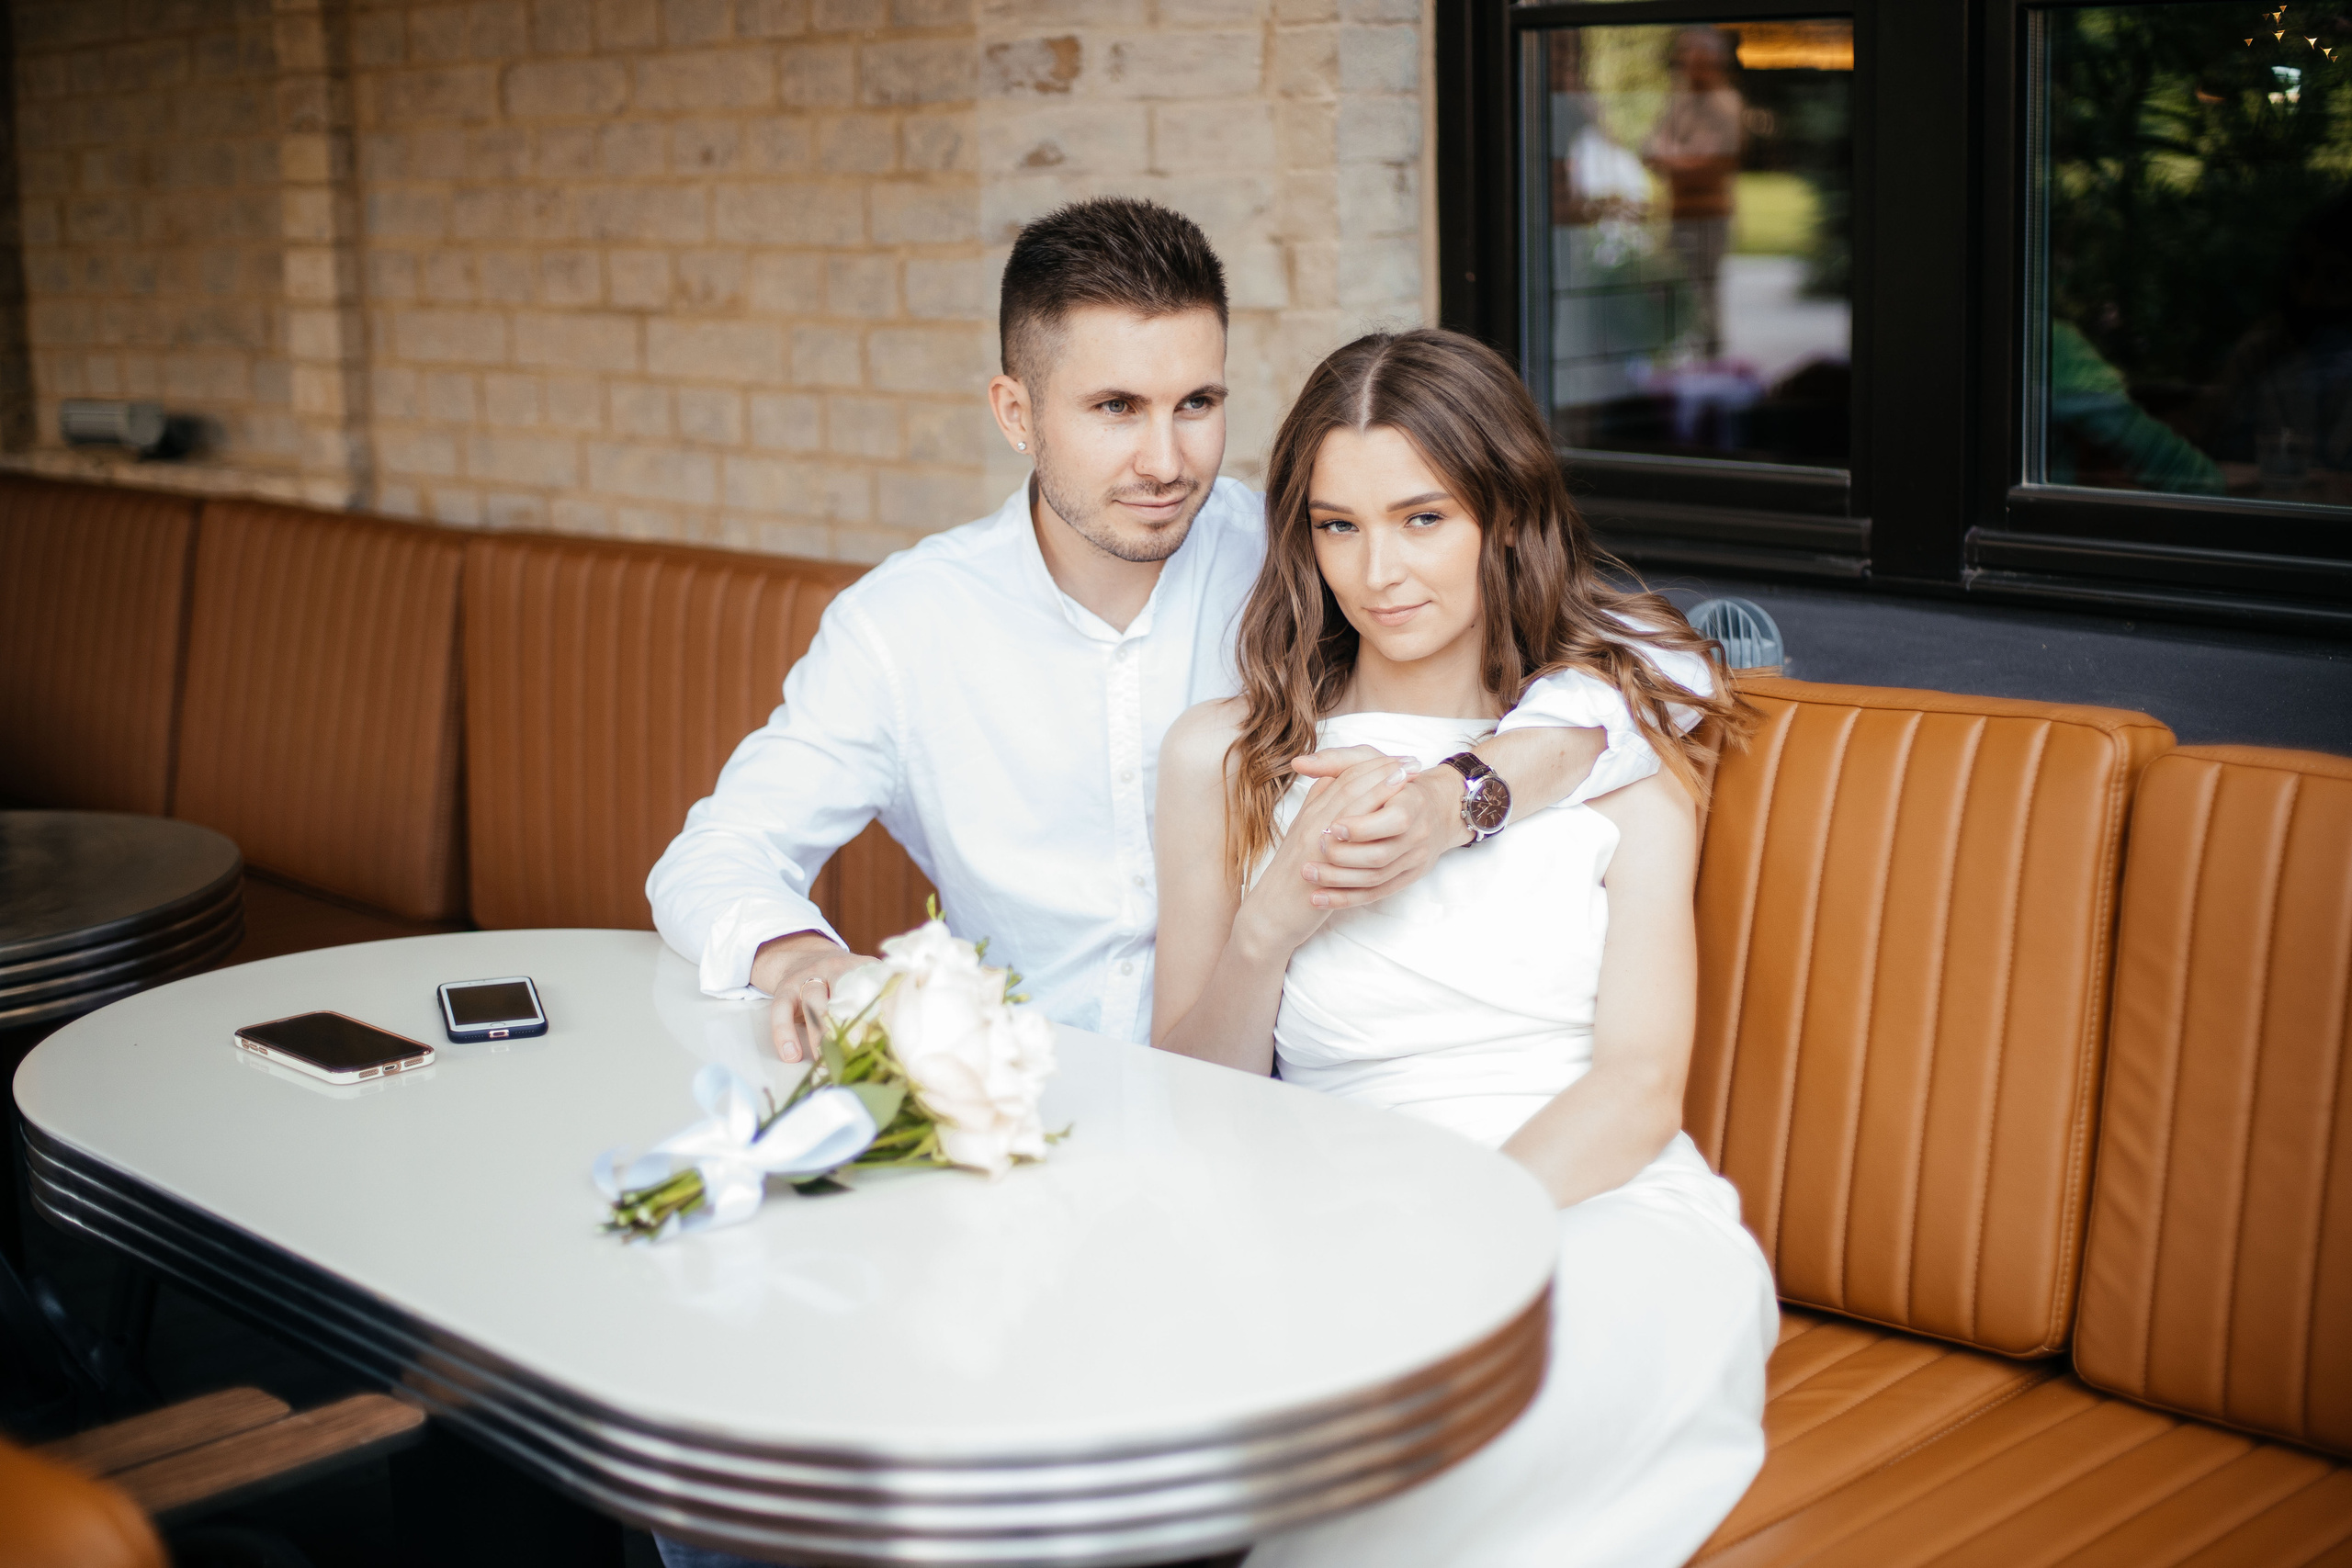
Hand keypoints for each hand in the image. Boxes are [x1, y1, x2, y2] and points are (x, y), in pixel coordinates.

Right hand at [749, 931, 875, 1063]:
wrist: (804, 954)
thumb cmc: (842, 981)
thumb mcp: (863, 981)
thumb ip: (882, 1001)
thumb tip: (900, 1035)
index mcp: (860, 968)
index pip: (872, 987)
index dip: (877, 1011)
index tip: (883, 1036)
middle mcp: (834, 968)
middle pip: (842, 994)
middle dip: (849, 1024)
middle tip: (854, 1053)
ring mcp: (807, 976)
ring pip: (814, 1001)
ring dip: (819, 1033)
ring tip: (824, 1061)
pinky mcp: (785, 989)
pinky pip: (781, 1009)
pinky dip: (784, 1033)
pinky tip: (792, 1055)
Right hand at [1235, 750, 1415, 955]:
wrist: (1270, 911)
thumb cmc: (1290, 876)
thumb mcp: (1302, 837)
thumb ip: (1318, 810)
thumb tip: (1331, 784)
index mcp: (1312, 813)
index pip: (1342, 777)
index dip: (1371, 765)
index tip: (1398, 758)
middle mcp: (1313, 820)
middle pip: (1350, 783)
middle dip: (1382, 769)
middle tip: (1413, 759)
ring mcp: (1317, 838)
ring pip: (1352, 801)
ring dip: (1383, 786)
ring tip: (1410, 773)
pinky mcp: (1321, 861)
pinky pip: (1351, 833)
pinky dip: (1377, 819)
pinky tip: (1399, 815)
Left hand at [1291, 744, 1471, 907]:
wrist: (1438, 808)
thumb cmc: (1395, 782)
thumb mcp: (1371, 761)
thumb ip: (1336, 761)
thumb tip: (1299, 762)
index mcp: (1414, 802)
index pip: (1395, 820)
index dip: (1362, 827)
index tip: (1332, 826)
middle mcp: (1419, 834)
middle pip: (1381, 855)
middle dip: (1344, 855)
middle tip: (1317, 848)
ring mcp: (1414, 860)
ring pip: (1375, 878)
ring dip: (1338, 879)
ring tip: (1308, 872)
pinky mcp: (1406, 878)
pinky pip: (1375, 894)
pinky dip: (1345, 898)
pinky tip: (1319, 897)